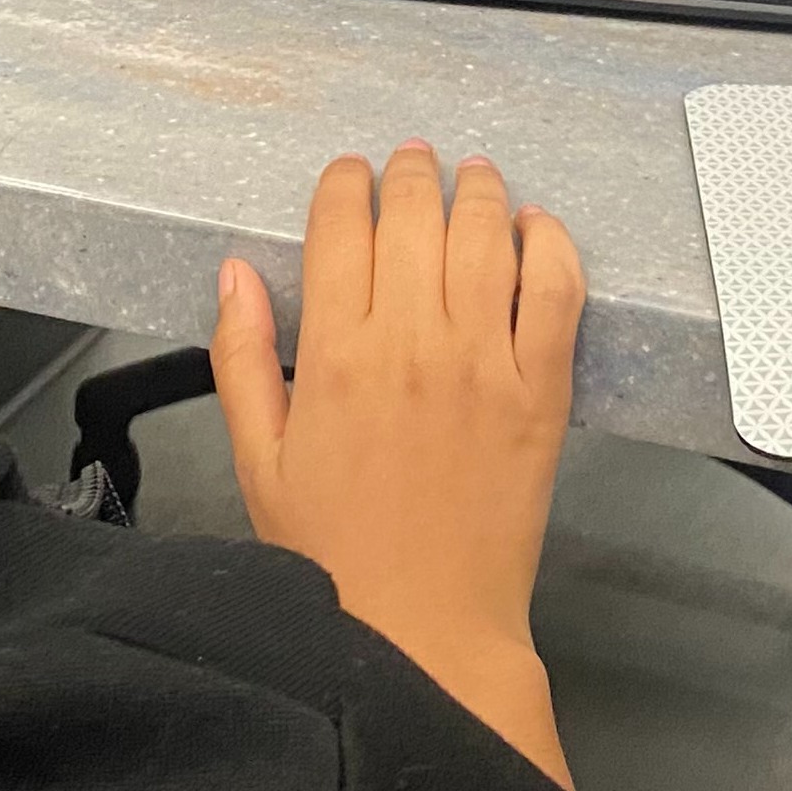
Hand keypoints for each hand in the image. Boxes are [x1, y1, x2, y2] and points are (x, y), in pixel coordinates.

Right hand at [211, 145, 584, 787]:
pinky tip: (538, 229)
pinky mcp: (541, 393)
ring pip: (486, 238)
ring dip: (480, 192)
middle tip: (412, 161)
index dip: (345, 184)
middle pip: (415, 216)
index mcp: (335, 355)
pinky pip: (555, 293)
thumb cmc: (338, 556)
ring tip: (474, 175)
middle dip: (410, 174)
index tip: (349, 175)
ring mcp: (484, 364)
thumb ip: (242, 357)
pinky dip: (551, 247)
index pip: (342, 227)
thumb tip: (235, 273)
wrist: (426, 630)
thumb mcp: (258, 458)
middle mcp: (412, 343)